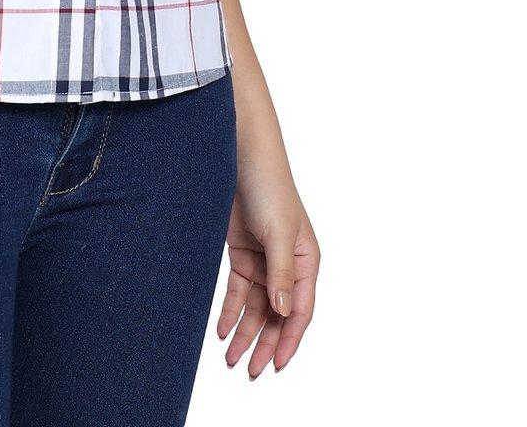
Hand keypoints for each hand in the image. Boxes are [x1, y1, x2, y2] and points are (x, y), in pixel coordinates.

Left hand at [217, 148, 319, 377]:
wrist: (237, 155)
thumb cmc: (269, 186)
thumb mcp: (278, 231)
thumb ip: (280, 272)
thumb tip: (282, 312)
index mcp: (306, 261)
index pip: (300, 311)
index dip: (289, 340)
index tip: (276, 365)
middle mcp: (286, 265)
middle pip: (276, 314)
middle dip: (264, 343)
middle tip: (249, 370)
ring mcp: (263, 260)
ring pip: (256, 307)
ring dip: (244, 332)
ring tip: (230, 358)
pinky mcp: (242, 253)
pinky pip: (238, 291)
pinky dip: (230, 311)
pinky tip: (221, 330)